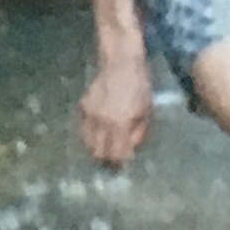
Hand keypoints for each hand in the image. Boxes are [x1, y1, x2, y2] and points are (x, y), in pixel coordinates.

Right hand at [78, 52, 152, 169]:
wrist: (120, 62)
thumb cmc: (139, 86)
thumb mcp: (147, 111)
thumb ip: (139, 133)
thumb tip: (130, 149)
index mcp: (121, 124)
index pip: (117, 153)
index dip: (119, 163)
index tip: (122, 167)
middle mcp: (103, 122)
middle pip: (99, 152)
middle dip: (106, 160)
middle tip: (112, 162)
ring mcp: (90, 114)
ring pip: (88, 142)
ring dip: (96, 149)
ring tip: (104, 150)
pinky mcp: (82, 106)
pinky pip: (83, 129)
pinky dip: (89, 135)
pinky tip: (97, 135)